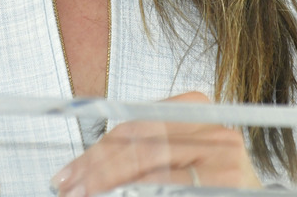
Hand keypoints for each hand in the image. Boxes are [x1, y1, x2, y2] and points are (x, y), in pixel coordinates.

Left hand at [50, 92, 260, 195]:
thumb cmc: (214, 184)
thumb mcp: (179, 158)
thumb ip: (143, 155)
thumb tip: (87, 168)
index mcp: (196, 109)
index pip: (133, 126)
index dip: (95, 151)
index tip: (68, 174)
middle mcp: (211, 126)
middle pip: (139, 142)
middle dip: (97, 168)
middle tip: (69, 189)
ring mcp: (223, 153)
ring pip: (150, 162)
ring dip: (110, 182)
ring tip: (85, 195)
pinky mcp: (227, 180)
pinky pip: (170, 185)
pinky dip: (141, 190)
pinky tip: (118, 196)